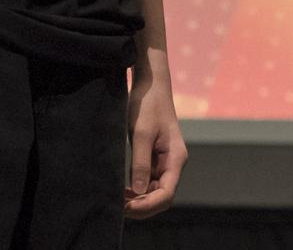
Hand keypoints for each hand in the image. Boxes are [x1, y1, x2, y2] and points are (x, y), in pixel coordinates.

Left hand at [124, 59, 187, 219]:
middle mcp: (173, 163)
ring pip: (154, 191)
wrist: (150, 85)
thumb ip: (140, 163)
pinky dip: (136, 190)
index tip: (125, 207)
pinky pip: (148, 181)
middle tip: (117, 207)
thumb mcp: (141, 134)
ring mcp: (165, 161)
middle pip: (161, 197)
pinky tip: (122, 190)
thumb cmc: (147, 105)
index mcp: (176, 157)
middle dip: (141, 206)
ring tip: (117, 200)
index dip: (146, 206)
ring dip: (138, 200)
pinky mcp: (155, 158)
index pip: (166, 194)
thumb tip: (138, 192)